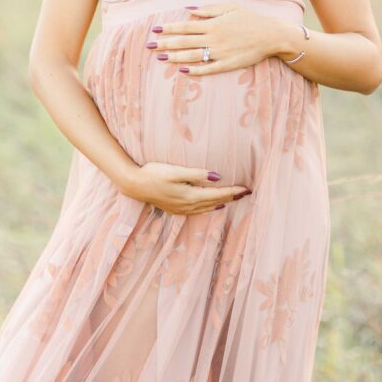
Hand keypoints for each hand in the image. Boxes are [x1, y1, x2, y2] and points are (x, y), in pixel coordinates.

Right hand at [122, 161, 251, 214]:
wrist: (134, 185)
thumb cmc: (154, 174)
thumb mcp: (175, 171)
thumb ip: (197, 174)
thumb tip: (217, 177)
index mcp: (190, 196)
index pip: (218, 194)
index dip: (233, 191)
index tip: (247, 188)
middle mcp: (188, 205)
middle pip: (215, 202)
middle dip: (232, 197)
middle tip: (247, 193)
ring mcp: (181, 209)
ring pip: (208, 208)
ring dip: (222, 203)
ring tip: (234, 198)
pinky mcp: (175, 209)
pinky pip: (198, 210)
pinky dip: (209, 208)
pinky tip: (213, 206)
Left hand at [146, 3, 278, 75]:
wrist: (271, 35)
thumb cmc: (250, 19)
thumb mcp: (229, 7)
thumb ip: (208, 9)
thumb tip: (189, 10)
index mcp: (213, 24)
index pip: (185, 27)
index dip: (169, 29)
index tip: (155, 30)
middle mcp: (214, 38)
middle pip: (185, 42)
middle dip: (166, 44)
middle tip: (150, 46)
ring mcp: (221, 53)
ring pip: (193, 56)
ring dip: (175, 57)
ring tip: (161, 58)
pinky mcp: (228, 64)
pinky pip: (208, 69)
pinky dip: (195, 70)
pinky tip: (182, 71)